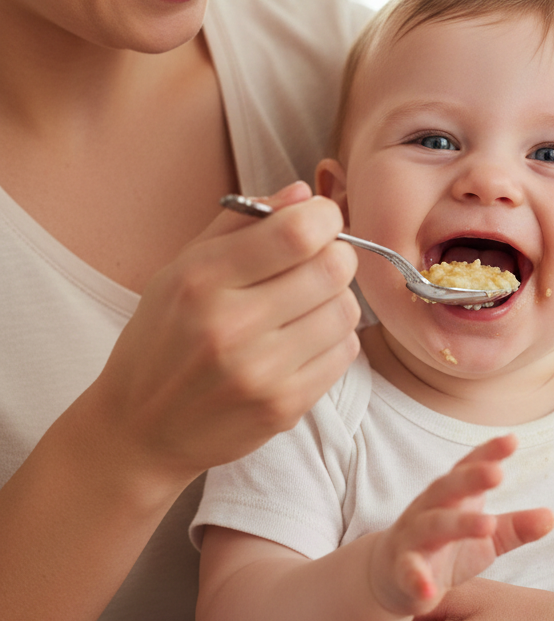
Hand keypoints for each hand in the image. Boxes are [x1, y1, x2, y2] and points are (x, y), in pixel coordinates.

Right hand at [87, 181, 361, 485]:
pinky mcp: (284, 407)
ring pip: (346, 310)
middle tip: (316, 263)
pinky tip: (303, 342)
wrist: (140, 429)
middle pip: (334, 268)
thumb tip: (304, 192)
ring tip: (305, 306)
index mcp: (202, 280)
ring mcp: (261, 372)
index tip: (319, 220)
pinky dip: (334, 340)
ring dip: (335, 300)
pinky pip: (345, 353)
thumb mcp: (183, 269)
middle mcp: (232, 326)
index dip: (323, 217)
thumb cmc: (163, 339)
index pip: (297, 233)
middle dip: (335, 255)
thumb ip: (242, 223)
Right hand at [369, 435, 553, 616]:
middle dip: (471, 478)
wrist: (393, 577)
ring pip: (432, 525)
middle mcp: (429, 509)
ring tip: (486, 525)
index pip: (468, 467)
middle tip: (498, 473)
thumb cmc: (446, 548)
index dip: (488, 453)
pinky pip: (408, 572)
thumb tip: (552, 516)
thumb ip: (516, 527)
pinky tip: (429, 590)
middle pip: (448, 488)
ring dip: (457, 524)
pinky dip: (417, 579)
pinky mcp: (402, 570)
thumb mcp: (486, 538)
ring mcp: (412, 538)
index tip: (512, 440)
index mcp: (452, 496)